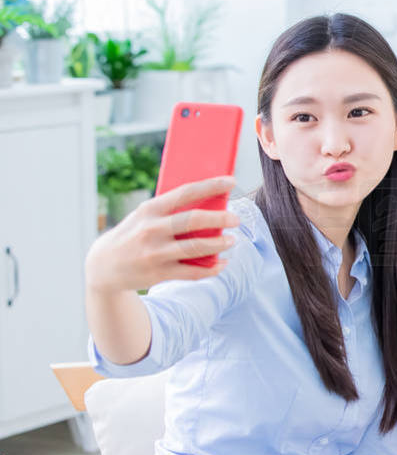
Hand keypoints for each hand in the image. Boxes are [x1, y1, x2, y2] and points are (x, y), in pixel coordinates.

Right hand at [85, 176, 239, 292]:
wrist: (103, 266)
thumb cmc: (133, 234)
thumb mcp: (144, 216)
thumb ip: (170, 210)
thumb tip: (209, 202)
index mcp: (150, 209)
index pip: (185, 192)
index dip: (211, 186)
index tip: (231, 181)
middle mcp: (152, 230)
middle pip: (193, 221)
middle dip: (220, 219)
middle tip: (236, 219)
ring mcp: (155, 253)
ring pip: (196, 248)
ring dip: (219, 244)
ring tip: (232, 240)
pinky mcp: (159, 273)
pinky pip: (192, 272)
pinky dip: (212, 268)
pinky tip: (222, 263)